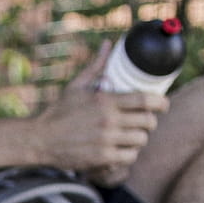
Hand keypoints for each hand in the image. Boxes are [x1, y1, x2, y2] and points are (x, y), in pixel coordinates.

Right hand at [33, 44, 167, 173]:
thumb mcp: (76, 86)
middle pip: (147, 122)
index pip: (146, 100)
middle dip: (150, 123)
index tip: (163, 105)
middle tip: (145, 123)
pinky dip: (128, 154)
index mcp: (106, 100)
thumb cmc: (58, 112)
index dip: (161, 103)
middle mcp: (109, 120)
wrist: (40, 139)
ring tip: (133, 137)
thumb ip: (97, 66)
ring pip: (140, 141)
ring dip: (139, 139)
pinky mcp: (102, 158)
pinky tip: (123, 151)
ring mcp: (106, 140)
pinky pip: (128, 157)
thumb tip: (108, 44)